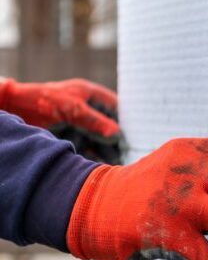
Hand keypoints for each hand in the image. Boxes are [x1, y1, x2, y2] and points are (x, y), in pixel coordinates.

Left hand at [0, 78, 121, 161]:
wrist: (16, 109)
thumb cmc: (43, 100)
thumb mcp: (72, 108)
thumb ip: (94, 121)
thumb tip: (117, 133)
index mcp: (91, 95)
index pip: (116, 106)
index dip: (128, 118)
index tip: (139, 131)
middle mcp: (89, 110)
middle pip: (111, 125)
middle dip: (120, 138)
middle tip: (131, 150)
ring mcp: (82, 125)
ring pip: (102, 139)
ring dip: (110, 150)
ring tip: (121, 161)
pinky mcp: (74, 138)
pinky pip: (90, 148)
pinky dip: (98, 156)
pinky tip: (106, 164)